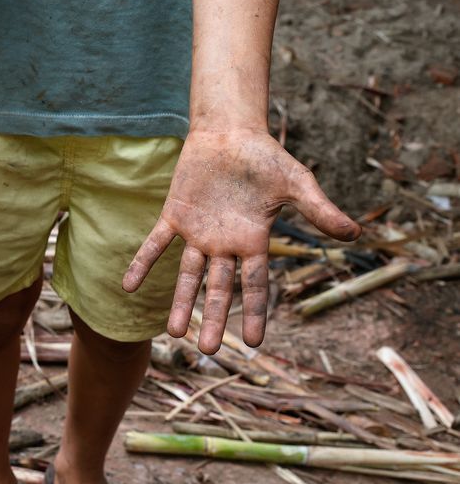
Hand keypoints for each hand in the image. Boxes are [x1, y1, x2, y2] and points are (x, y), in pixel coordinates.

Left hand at [123, 129, 360, 353]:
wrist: (230, 133)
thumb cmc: (266, 158)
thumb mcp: (298, 184)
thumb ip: (320, 210)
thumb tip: (355, 233)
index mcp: (253, 241)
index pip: (254, 285)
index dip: (253, 312)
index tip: (253, 343)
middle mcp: (224, 244)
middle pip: (219, 289)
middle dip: (214, 318)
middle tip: (209, 350)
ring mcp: (198, 233)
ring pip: (188, 275)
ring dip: (181, 302)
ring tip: (174, 333)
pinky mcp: (174, 216)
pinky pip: (155, 244)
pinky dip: (142, 263)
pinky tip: (128, 285)